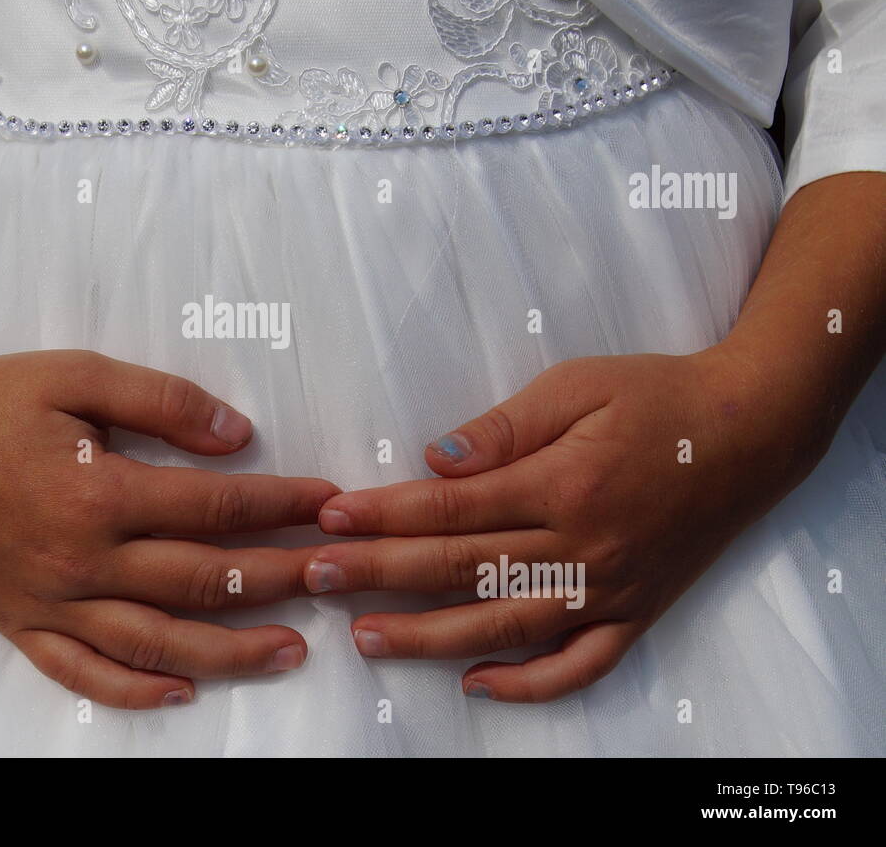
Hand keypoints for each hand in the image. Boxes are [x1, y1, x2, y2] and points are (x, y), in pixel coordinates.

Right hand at [0, 349, 336, 709]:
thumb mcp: (75, 375)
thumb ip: (161, 400)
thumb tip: (238, 434)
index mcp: (102, 494)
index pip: (218, 508)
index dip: (283, 505)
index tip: (330, 502)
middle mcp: (84, 561)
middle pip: (204, 582)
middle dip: (279, 578)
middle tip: (335, 576)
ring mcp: (52, 603)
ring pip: (159, 643)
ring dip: (232, 652)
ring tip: (292, 650)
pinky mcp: (21, 625)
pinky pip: (83, 674)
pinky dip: (135, 692)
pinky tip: (183, 693)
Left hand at [301, 348, 825, 702]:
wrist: (752, 431)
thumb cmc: (658, 398)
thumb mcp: (578, 387)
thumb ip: (504, 428)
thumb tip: (437, 458)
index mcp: (564, 484)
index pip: (452, 509)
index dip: (385, 514)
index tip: (330, 518)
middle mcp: (584, 547)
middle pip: (463, 570)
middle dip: (381, 574)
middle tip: (318, 577)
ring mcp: (611, 589)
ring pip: (506, 627)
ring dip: (429, 637)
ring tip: (367, 638)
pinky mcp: (636, 612)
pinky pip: (580, 666)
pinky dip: (528, 683)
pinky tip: (475, 684)